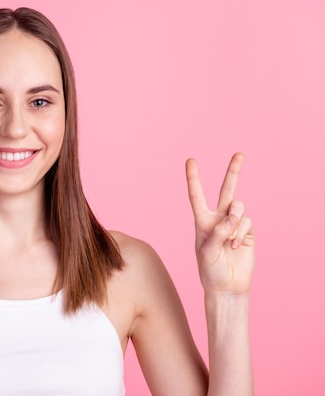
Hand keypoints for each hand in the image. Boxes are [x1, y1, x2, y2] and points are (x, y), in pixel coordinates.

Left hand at [186, 153, 254, 294]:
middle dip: (234, 172)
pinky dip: (241, 232)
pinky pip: (247, 222)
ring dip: (235, 221)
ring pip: (238, 207)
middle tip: (239, 154)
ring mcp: (234, 224)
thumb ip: (217, 233)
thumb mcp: (207, 252)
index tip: (191, 160)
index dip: (193, 178)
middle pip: (226, 190)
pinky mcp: (248, 232)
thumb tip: (232, 218)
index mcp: (202, 221)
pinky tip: (236, 246)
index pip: (196, 196)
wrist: (227, 286)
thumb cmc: (210, 270)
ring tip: (230, 241)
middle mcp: (218, 219)